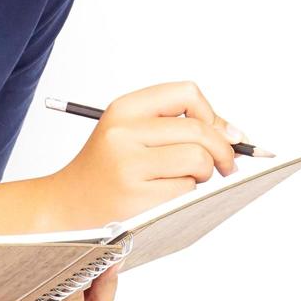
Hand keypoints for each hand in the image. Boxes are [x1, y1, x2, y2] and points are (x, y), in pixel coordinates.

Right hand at [50, 80, 245, 228]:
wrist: (65, 207)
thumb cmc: (107, 170)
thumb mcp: (131, 133)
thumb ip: (177, 125)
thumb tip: (235, 134)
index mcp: (123, 109)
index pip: (186, 93)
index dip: (212, 113)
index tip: (222, 132)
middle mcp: (123, 133)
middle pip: (199, 131)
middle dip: (223, 150)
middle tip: (225, 166)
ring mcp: (128, 166)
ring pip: (198, 161)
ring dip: (202, 174)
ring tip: (183, 180)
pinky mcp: (136, 199)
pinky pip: (186, 191)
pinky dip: (185, 196)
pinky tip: (165, 197)